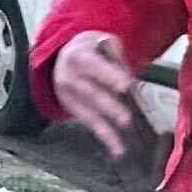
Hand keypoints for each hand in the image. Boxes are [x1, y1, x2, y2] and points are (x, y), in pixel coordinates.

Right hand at [49, 31, 138, 158]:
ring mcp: (67, 95)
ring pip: (87, 112)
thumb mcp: (103, 42)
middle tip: (126, 118)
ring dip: (105, 127)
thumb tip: (129, 78)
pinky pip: (89, 123)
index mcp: (77, 55)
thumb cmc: (91, 49)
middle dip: (108, 105)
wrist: (62, 55)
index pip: (92, 65)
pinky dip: (104, 136)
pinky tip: (117, 149)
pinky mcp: (72, 109)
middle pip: (88, 92)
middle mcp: (68, 76)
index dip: (108, 74)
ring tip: (120, 141)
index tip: (126, 84)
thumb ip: (116, 57)